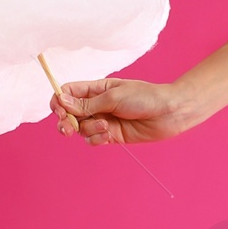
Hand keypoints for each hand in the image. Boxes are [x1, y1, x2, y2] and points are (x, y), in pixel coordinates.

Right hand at [51, 77, 185, 144]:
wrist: (169, 113)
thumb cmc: (145, 97)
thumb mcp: (114, 97)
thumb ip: (87, 104)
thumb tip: (61, 101)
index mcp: (96, 89)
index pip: (67, 93)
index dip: (59, 102)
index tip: (58, 111)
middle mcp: (97, 104)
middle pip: (69, 114)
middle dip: (66, 122)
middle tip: (67, 129)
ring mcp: (103, 120)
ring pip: (81, 129)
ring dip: (88, 129)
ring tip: (105, 126)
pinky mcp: (111, 134)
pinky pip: (93, 139)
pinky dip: (96, 139)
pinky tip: (108, 135)